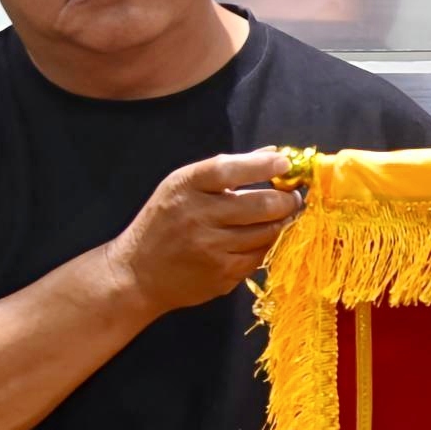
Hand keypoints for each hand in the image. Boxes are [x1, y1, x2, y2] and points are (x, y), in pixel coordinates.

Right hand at [107, 147, 304, 313]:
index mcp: (185, 187)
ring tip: (282, 216)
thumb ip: (227, 169)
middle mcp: (197, 216)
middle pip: (259, 205)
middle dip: (285, 200)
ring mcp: (210, 249)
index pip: (229, 169)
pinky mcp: (221, 275)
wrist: (137, 273)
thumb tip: (274, 154)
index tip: (286, 162)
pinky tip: (262, 238)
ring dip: (281, 223)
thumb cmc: (164, 222)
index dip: (263, 165)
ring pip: (266, 233)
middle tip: (293, 197)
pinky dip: (267, 245)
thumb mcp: (183, 186)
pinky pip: (259, 256)